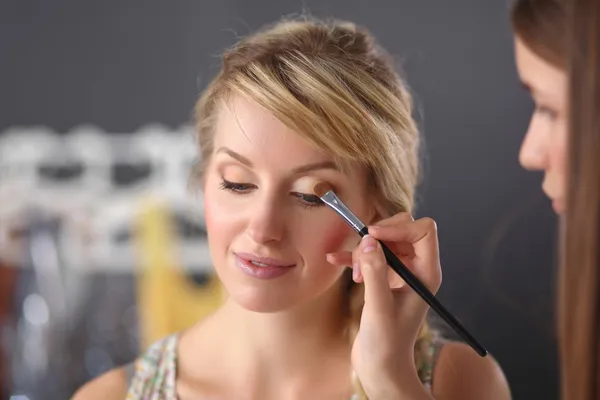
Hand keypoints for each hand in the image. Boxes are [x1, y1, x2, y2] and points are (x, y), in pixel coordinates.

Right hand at [326, 213, 440, 398]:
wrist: (381, 366)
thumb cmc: (387, 344)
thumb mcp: (379, 307)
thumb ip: (375, 271)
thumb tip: (369, 241)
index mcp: (426, 273)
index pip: (423, 231)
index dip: (398, 227)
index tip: (373, 236)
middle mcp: (416, 269)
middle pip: (402, 230)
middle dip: (377, 238)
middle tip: (361, 256)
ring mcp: (399, 273)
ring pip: (383, 242)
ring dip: (363, 251)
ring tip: (354, 274)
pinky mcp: (383, 279)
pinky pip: (370, 256)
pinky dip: (353, 257)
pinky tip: (335, 260)